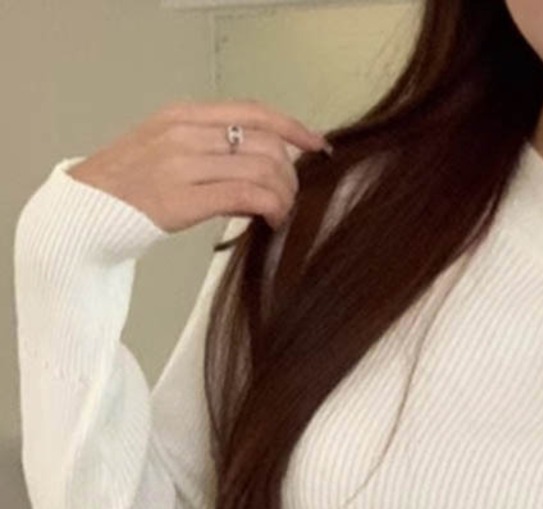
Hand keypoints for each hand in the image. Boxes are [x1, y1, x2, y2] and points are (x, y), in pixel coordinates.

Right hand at [66, 99, 331, 234]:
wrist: (85, 213)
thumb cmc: (127, 187)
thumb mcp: (165, 150)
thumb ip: (209, 149)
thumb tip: (259, 163)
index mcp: (183, 116)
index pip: (252, 111)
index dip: (292, 127)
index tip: (316, 145)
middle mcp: (184, 133)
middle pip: (265, 143)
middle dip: (290, 173)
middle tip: (290, 197)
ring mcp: (182, 165)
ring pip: (262, 170)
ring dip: (284, 195)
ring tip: (280, 214)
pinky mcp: (182, 199)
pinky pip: (247, 196)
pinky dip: (271, 209)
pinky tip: (271, 222)